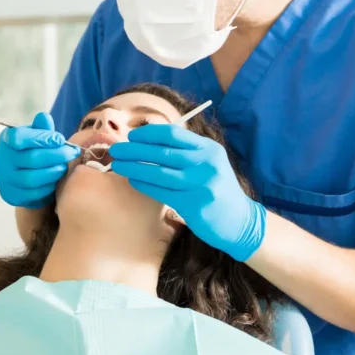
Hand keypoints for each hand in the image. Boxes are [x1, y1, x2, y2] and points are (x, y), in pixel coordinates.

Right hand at [0, 112, 79, 208]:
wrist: (23, 177)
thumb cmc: (32, 150)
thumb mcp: (36, 136)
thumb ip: (41, 128)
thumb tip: (43, 117)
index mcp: (6, 139)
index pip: (19, 137)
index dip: (41, 138)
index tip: (60, 139)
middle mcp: (0, 160)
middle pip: (30, 159)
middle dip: (56, 155)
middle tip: (72, 152)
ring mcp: (3, 180)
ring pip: (31, 178)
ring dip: (53, 172)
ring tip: (65, 166)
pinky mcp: (11, 196)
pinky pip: (32, 194)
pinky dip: (48, 187)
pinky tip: (56, 180)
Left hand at [109, 124, 265, 261]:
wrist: (239, 221)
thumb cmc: (216, 188)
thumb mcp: (209, 163)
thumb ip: (185, 151)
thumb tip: (146, 141)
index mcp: (209, 149)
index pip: (173, 134)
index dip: (148, 134)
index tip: (131, 137)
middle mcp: (207, 164)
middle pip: (163, 152)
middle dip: (134, 149)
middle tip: (115, 150)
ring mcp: (201, 185)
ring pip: (159, 172)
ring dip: (134, 167)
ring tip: (117, 165)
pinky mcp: (194, 205)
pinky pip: (162, 192)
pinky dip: (144, 185)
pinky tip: (133, 181)